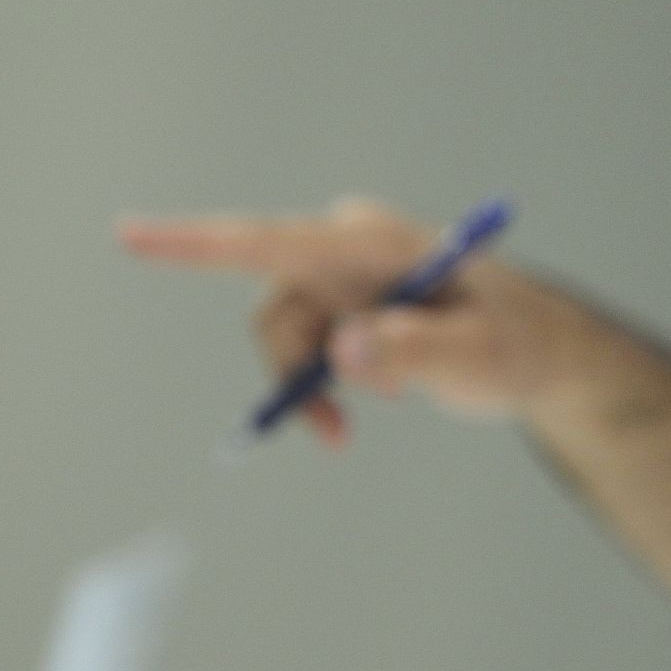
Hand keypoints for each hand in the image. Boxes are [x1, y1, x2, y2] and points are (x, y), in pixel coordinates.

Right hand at [119, 196, 572, 447]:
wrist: (541, 354)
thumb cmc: (517, 346)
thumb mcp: (476, 357)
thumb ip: (412, 351)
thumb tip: (343, 348)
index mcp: (376, 243)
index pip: (272, 241)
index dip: (196, 242)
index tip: (129, 234)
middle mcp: (350, 246)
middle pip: (278, 309)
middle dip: (295, 373)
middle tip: (335, 436)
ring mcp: (347, 273)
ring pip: (287, 334)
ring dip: (313, 386)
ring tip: (358, 422)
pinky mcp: (349, 300)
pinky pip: (306, 343)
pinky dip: (324, 382)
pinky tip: (377, 397)